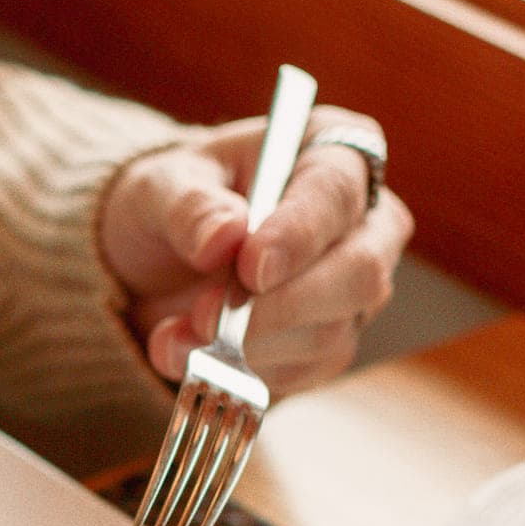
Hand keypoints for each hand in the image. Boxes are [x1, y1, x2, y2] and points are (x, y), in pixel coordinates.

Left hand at [99, 106, 412, 391]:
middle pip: (358, 273)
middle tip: (206, 317)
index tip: (250, 268)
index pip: (335, 193)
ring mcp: (355, 289)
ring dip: (246, 346)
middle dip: (277, 306)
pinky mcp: (333, 343)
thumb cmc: (176, 203)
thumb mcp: (160, 188)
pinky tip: (195, 356)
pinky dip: (243, 372)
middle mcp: (364, 221)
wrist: (161, 261)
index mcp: (332, 153)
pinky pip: (304, 371)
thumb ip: (189, 207)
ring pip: (329, 332)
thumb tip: (225, 236)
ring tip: (174, 338)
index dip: (297, 234)